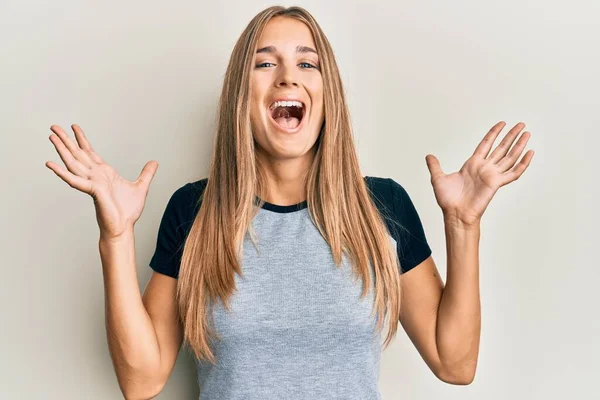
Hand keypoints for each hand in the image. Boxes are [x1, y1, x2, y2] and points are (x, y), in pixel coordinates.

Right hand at [45, 124, 158, 239]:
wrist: (123, 227)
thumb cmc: (127, 211)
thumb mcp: (141, 187)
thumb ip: (146, 174)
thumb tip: (154, 162)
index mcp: (104, 173)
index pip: (90, 152)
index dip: (82, 139)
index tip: (74, 126)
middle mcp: (95, 176)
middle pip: (77, 154)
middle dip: (66, 140)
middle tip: (53, 126)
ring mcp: (91, 183)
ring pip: (73, 163)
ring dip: (62, 150)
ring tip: (51, 137)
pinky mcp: (92, 191)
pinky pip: (74, 180)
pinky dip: (62, 172)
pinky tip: (51, 164)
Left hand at [425, 121, 533, 225]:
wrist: (455, 213)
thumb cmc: (448, 200)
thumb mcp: (438, 179)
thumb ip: (435, 166)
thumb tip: (429, 156)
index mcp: (472, 164)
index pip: (486, 144)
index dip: (494, 133)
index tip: (502, 124)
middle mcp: (484, 168)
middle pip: (501, 147)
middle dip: (511, 136)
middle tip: (521, 125)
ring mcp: (492, 175)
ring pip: (510, 157)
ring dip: (519, 145)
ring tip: (527, 133)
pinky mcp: (497, 183)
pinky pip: (514, 172)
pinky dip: (523, 163)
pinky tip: (530, 153)